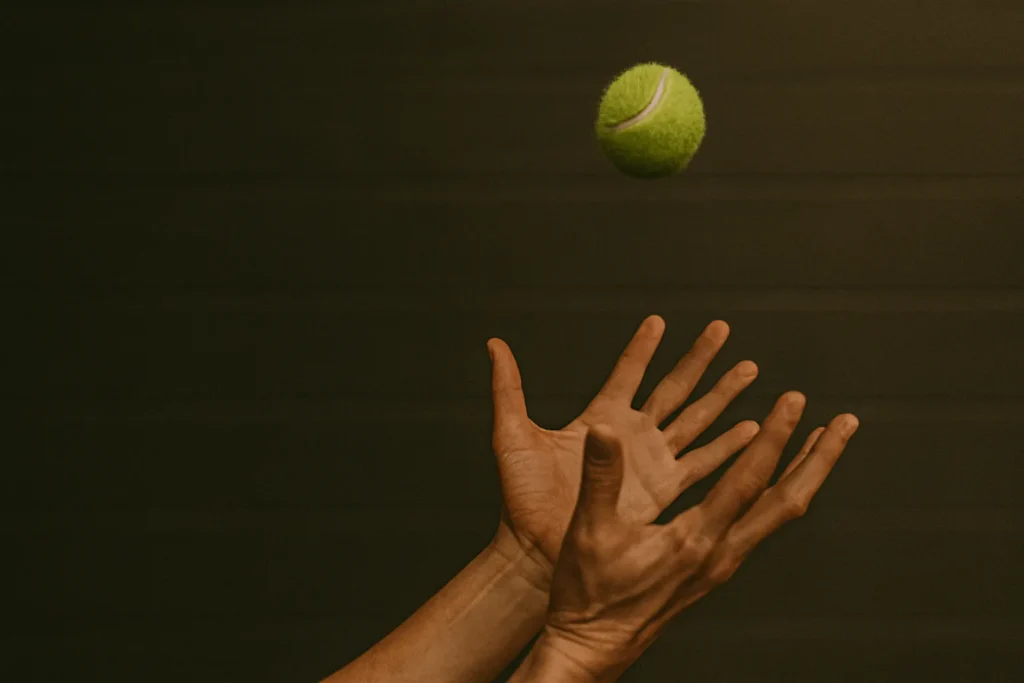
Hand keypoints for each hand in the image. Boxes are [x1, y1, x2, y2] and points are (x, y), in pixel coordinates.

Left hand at [487, 316, 760, 587]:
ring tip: (750, 370)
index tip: (658, 321)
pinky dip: (728, 445)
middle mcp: (629, 435)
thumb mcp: (513, 435)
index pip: (627, 372)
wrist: (537, 552)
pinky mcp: (662, 490)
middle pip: (673, 387)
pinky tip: (751, 429)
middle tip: (721, 329)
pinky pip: (702, 462)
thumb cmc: (522, 499)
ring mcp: (648, 462)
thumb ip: (508, 389)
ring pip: (696, 419)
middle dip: (699, 359)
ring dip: (723, 396)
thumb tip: (495, 345)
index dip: (642, 347)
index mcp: (598, 418)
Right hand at [530, 398, 858, 681]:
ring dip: (804, 475)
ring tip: (821, 443)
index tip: (792, 403)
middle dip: (819, 460)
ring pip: (778, 515)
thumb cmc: (590, 596)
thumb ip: (601, 477)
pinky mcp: (713, 568)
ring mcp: (720, 564)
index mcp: (695, 541)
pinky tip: (771, 480)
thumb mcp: (590, 531)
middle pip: (787, 502)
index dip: (774, 438)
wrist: (592, 647)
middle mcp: (719, 554)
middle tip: (844, 424)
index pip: (748, 482)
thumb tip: (604, 430)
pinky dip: (776, 493)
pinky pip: (759, 524)